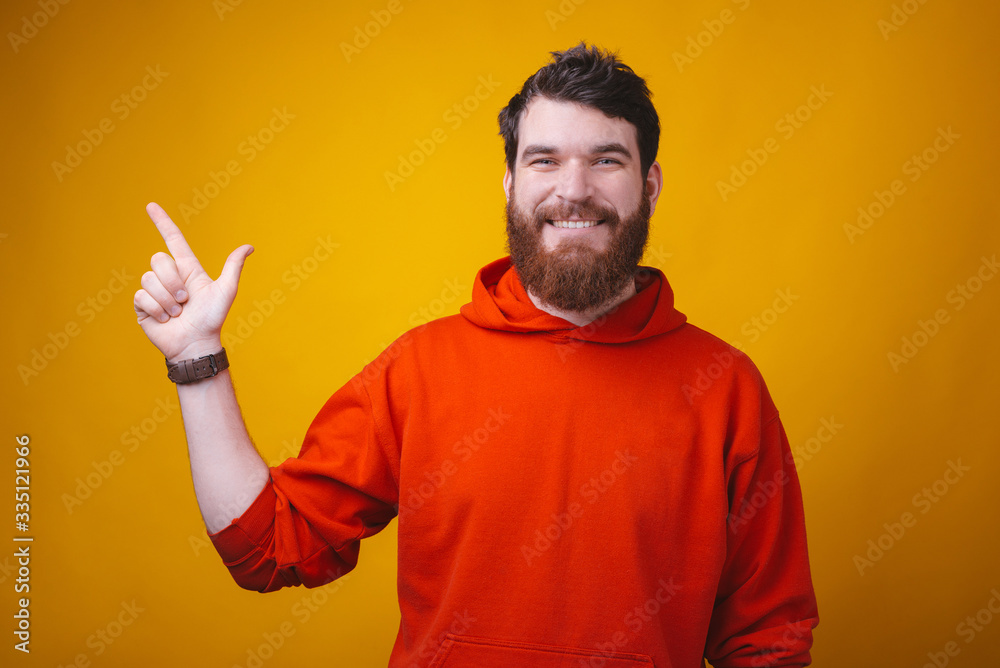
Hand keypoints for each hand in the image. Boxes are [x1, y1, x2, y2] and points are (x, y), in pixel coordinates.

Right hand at [133, 202, 252, 361]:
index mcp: (187, 269)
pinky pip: (141, 296)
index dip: (163, 222)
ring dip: (166, 299)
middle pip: (159, 260)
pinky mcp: (143, 306)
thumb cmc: (212, 318)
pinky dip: (156, 309)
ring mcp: (155, 291)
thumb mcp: (226, 290)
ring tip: (177, 312)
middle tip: (185, 301)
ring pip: (149, 279)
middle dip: (172, 281)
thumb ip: (233, 267)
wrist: (196, 344)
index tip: (151, 205)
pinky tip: (165, 320)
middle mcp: (170, 277)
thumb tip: (249, 246)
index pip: (173, 240)